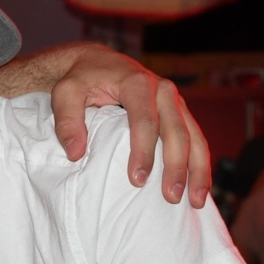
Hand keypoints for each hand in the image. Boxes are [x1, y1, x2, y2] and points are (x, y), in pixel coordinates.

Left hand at [50, 42, 209, 206]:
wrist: (96, 62)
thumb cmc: (79, 79)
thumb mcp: (64, 93)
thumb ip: (66, 120)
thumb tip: (76, 154)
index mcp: (137, 83)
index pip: (145, 121)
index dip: (143, 152)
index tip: (137, 180)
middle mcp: (163, 90)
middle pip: (176, 132)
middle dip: (176, 166)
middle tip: (170, 197)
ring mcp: (174, 101)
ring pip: (194, 137)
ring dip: (197, 170)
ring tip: (196, 201)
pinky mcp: (178, 112)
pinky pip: (195, 138)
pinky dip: (199, 163)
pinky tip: (199, 187)